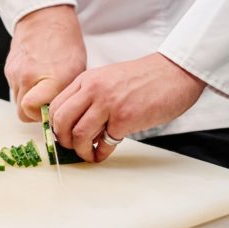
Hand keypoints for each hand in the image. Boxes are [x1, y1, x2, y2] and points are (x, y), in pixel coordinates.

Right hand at [4, 5, 86, 122]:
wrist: (45, 18)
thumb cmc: (65, 43)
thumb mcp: (77, 70)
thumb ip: (65, 94)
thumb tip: (60, 114)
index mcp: (51, 78)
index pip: (32, 110)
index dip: (41, 116)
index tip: (51, 112)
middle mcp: (29, 76)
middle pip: (22, 112)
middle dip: (34, 113)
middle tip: (46, 103)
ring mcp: (15, 73)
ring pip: (17, 101)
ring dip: (28, 100)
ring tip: (41, 87)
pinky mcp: (8, 69)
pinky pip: (14, 88)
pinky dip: (24, 87)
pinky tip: (35, 76)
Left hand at [49, 53, 205, 161]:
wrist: (174, 73)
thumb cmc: (144, 78)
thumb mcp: (108, 79)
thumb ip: (90, 96)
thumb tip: (75, 123)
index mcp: (87, 80)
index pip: (56, 105)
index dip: (54, 125)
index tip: (61, 135)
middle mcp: (93, 90)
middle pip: (61, 121)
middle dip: (62, 140)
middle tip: (71, 147)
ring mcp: (108, 104)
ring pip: (79, 134)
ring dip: (81, 151)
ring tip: (88, 154)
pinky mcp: (125, 119)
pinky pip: (104, 143)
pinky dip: (101, 153)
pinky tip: (103, 153)